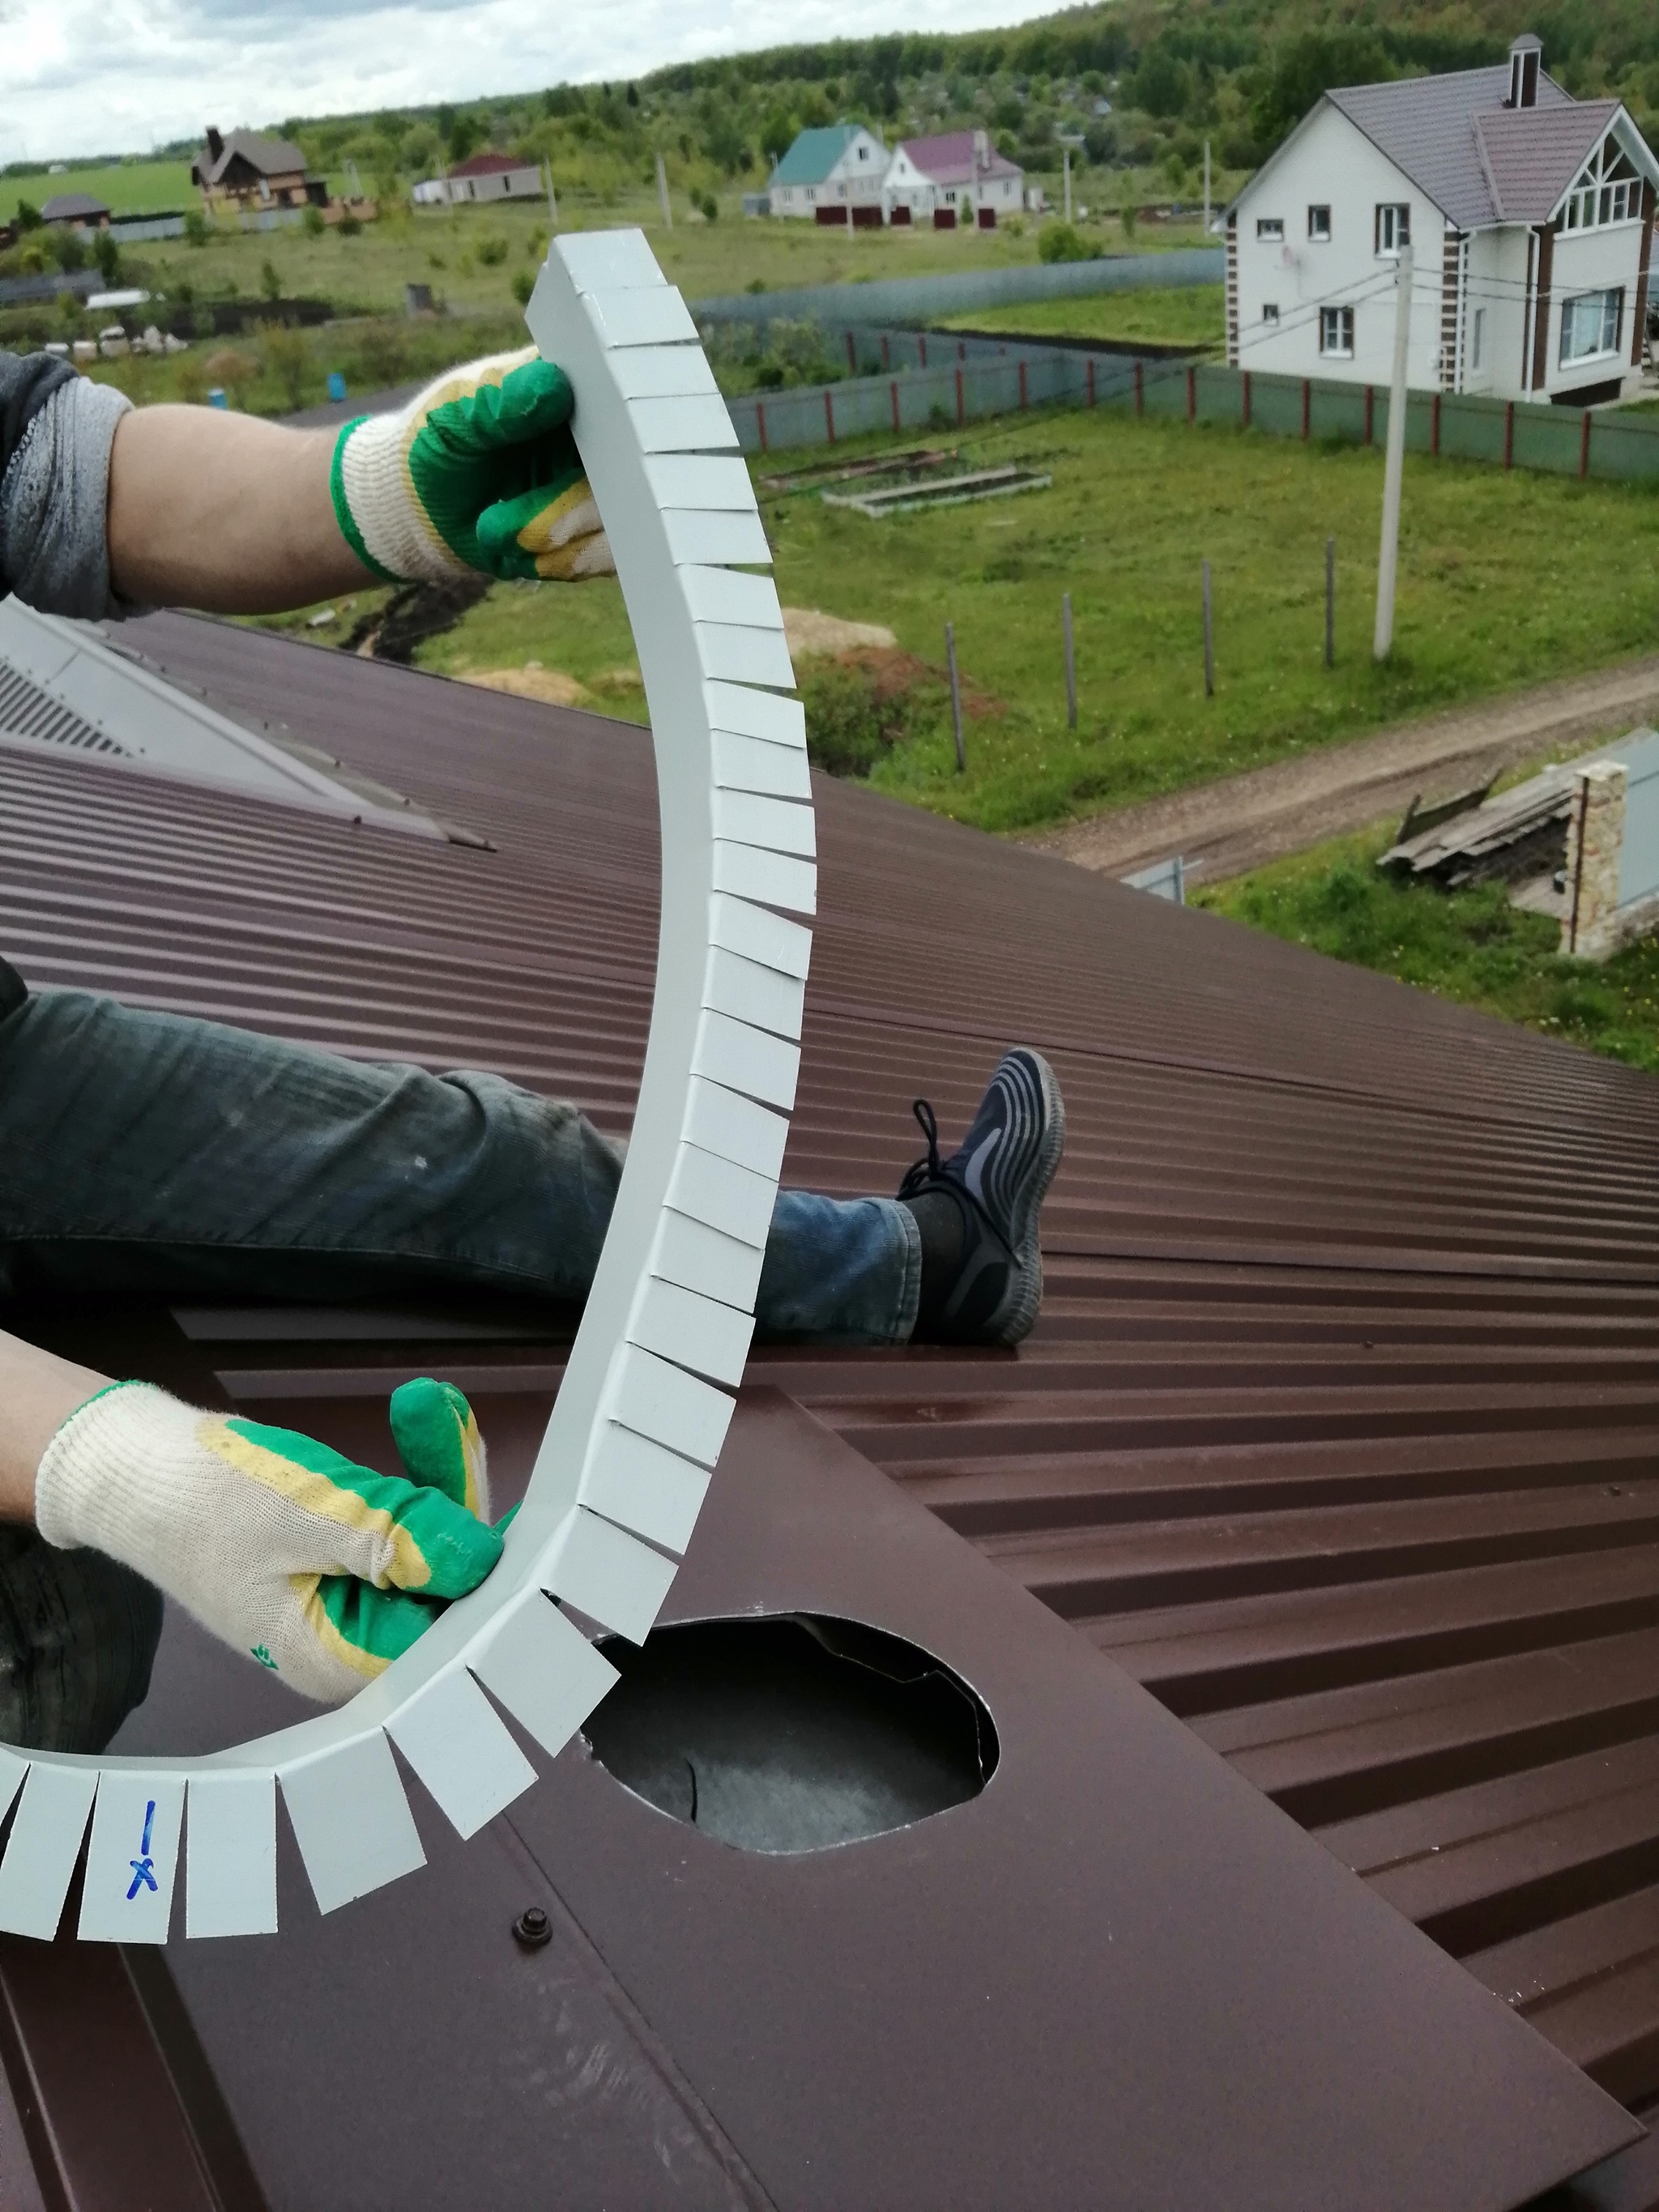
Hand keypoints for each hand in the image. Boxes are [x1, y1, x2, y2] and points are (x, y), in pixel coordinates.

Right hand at [35, 1376, 504, 1702]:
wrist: (132, 1467)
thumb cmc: (207, 1497)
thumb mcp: (310, 1514)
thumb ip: (396, 1542)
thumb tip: (479, 1558)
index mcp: (339, 1657)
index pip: (445, 1628)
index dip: (484, 1570)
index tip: (518, 1508)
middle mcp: (353, 1640)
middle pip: (443, 1582)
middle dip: (457, 1500)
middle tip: (450, 1421)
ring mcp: (349, 1598)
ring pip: (426, 1543)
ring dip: (437, 1471)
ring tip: (428, 1403)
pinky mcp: (345, 1558)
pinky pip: (399, 1522)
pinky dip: (412, 1470)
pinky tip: (420, 1413)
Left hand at [330, 349, 614, 586]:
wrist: (420, 508)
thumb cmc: (435, 444)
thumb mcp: (455, 418)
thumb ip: (502, 404)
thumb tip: (556, 386)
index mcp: (571, 390)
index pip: (621, 394)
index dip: (622, 421)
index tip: (591, 449)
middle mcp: (599, 439)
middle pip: (631, 470)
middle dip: (571, 507)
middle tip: (516, 529)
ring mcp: (601, 489)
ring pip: (618, 521)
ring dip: (554, 539)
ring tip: (493, 533)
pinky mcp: (593, 534)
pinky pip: (603, 557)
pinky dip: (556, 562)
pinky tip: (510, 551)